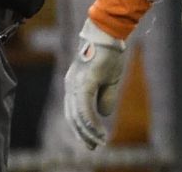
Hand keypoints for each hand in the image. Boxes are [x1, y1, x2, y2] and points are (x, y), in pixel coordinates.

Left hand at [63, 19, 127, 148]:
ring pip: (77, 116)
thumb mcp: (110, 79)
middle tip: (93, 147)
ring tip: (99, 142)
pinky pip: (84, 108)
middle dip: (83, 135)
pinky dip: (90, 122)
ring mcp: (75, 85)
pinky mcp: (84, 83)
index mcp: (74, 85)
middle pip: (72, 117)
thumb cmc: (110, 53)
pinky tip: (98, 131)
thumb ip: (106, 97)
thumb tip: (104, 115)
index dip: (81, 128)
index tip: (92, 140)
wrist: (109, 33)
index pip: (73, 112)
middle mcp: (70, 86)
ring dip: (88, 132)